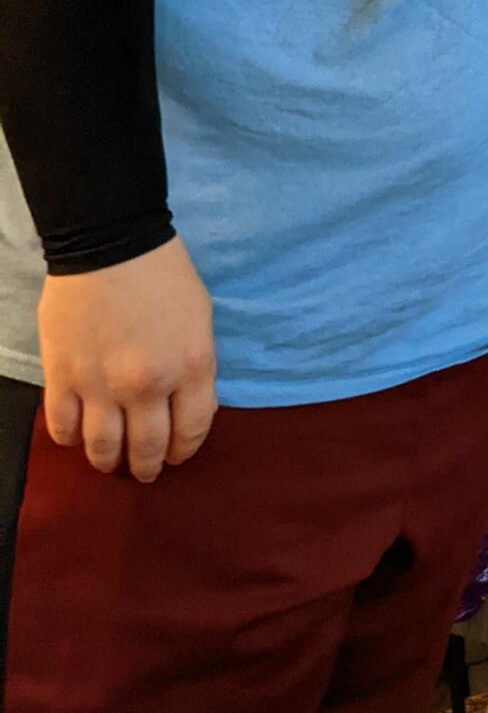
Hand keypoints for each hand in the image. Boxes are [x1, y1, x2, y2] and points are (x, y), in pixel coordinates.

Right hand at [38, 236, 217, 481]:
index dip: (184, 450)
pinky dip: (71, 438)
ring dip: (108, 461)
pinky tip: (78, 433)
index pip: (191, 431)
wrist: (110, 243)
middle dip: (147, 466)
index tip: (177, 455)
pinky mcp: (63, 377)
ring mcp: (101, 385)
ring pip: (103, 448)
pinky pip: (64, 427)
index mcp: (190, 367)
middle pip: (147, 448)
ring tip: (111, 461)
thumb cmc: (163, 274)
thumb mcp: (200, 319)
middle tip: (144, 470)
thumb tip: (185, 406)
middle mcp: (147, 385)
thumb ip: (194, 367)